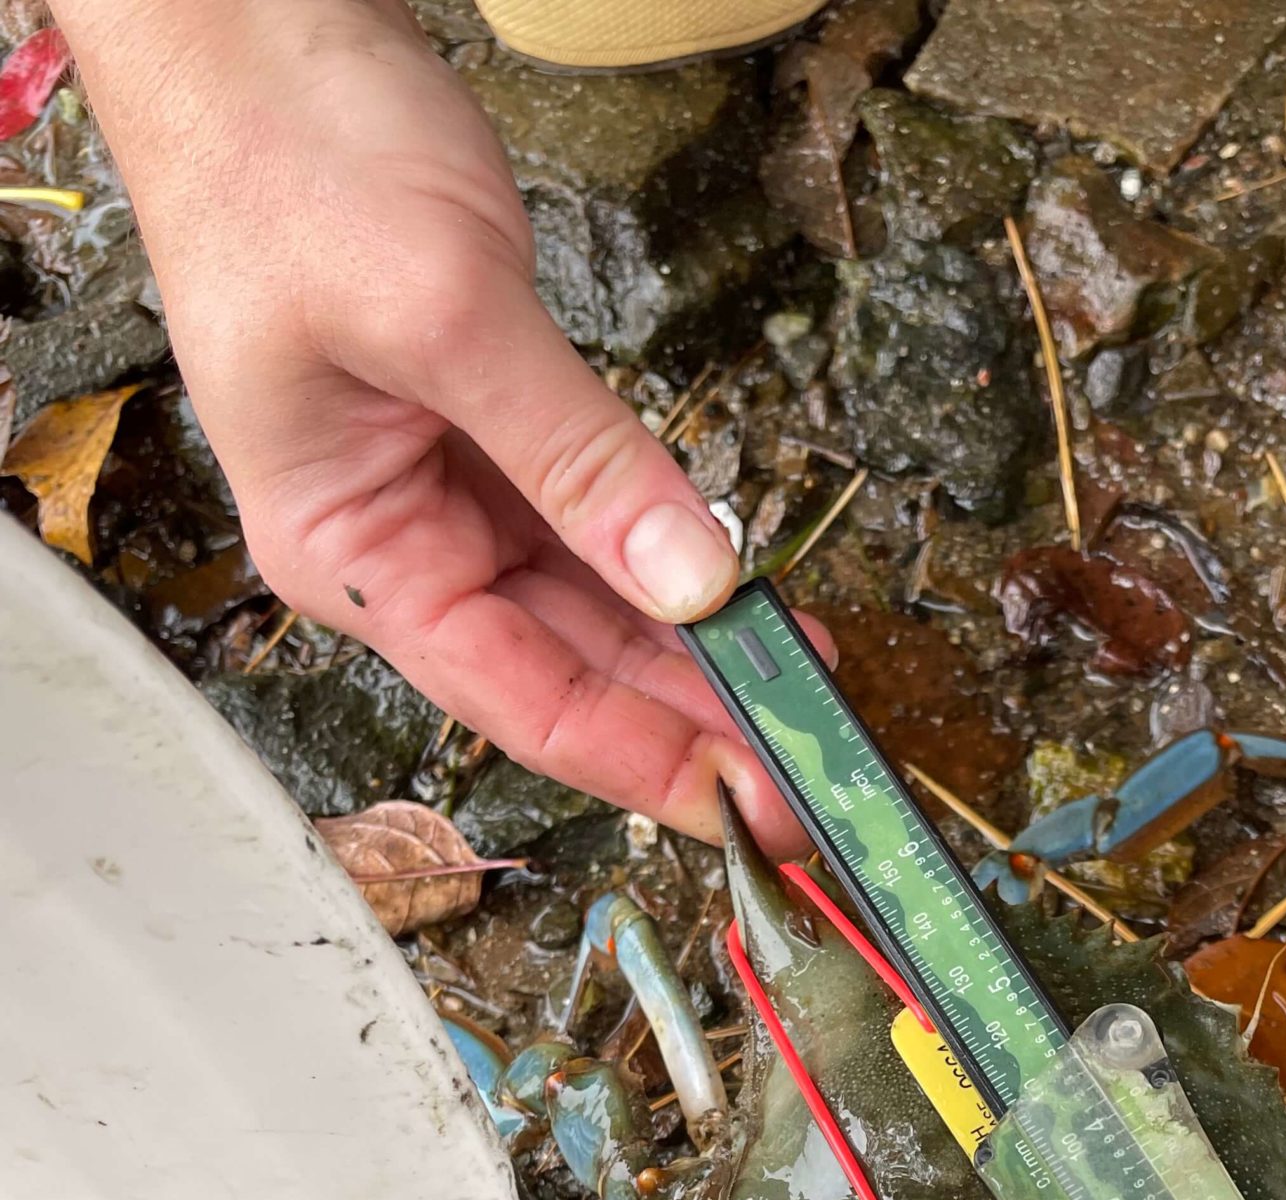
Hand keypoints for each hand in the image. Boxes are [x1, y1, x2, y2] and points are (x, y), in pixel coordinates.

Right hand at [53, 0, 814, 846]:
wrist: (244, 23)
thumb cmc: (285, 154)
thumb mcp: (446, 315)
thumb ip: (580, 459)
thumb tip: (695, 582)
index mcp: (354, 553)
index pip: (526, 702)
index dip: (649, 761)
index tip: (753, 805)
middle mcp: (398, 540)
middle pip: (570, 668)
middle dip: (692, 716)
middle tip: (810, 764)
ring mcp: (444, 486)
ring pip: (593, 603)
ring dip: (694, 645)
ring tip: (802, 685)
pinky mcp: (490, 425)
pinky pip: (596, 521)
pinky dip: (671, 554)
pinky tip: (744, 589)